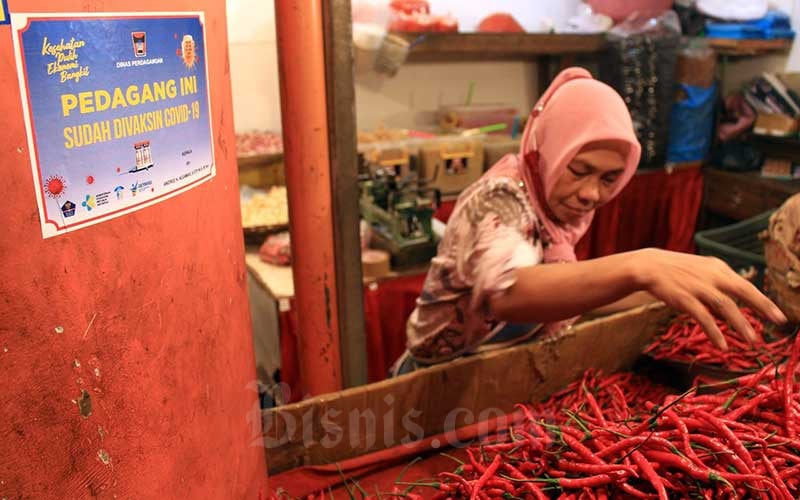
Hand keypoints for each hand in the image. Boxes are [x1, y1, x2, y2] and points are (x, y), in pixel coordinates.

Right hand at [632, 249, 786, 349]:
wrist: (649, 266)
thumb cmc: (677, 272)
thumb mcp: (702, 274)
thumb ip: (719, 288)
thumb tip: (733, 311)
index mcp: (719, 268)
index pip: (747, 286)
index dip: (764, 302)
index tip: (780, 317)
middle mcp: (712, 276)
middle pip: (743, 291)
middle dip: (762, 307)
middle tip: (779, 322)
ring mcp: (698, 286)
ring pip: (726, 305)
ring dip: (740, 324)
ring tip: (752, 340)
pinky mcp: (684, 298)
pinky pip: (703, 317)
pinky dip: (714, 331)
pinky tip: (723, 345)